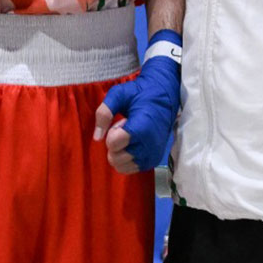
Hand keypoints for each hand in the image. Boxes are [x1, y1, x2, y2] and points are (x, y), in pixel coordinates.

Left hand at [92, 31, 181, 173]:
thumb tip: (96, 137)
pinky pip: (130, 169)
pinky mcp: (153, 161)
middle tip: (126, 128)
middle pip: (115, 158)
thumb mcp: (118, 94)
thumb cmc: (141, 94)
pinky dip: (126, 159)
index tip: (124, 120)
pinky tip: (135, 144)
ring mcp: (152, 155)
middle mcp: (148, 146)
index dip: (112, 132)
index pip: (113, 144)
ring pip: (121, 166)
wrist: (166, 97)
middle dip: (115, 143)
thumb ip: (104, 113)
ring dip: (120, 152)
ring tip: (131, 136)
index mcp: (141, 129)